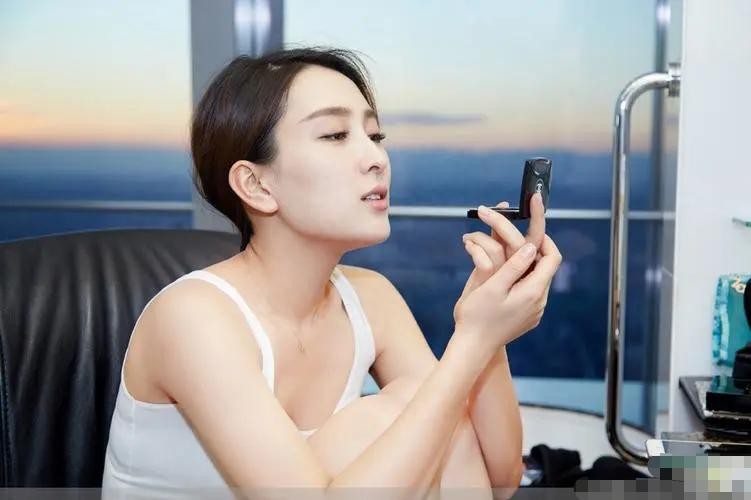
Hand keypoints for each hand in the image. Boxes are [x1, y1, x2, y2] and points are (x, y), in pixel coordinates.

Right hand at [453, 195, 561, 349]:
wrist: (472, 347)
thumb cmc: (477, 317)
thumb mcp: (492, 288)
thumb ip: (513, 267)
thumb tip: (531, 247)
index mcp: (532, 292)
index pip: (551, 257)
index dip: (545, 238)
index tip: (530, 225)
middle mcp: (538, 301)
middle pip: (544, 266)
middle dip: (531, 246)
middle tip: (516, 232)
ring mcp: (534, 310)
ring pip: (535, 276)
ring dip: (523, 260)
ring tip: (503, 247)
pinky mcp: (526, 316)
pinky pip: (528, 289)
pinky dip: (519, 274)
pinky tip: (502, 271)